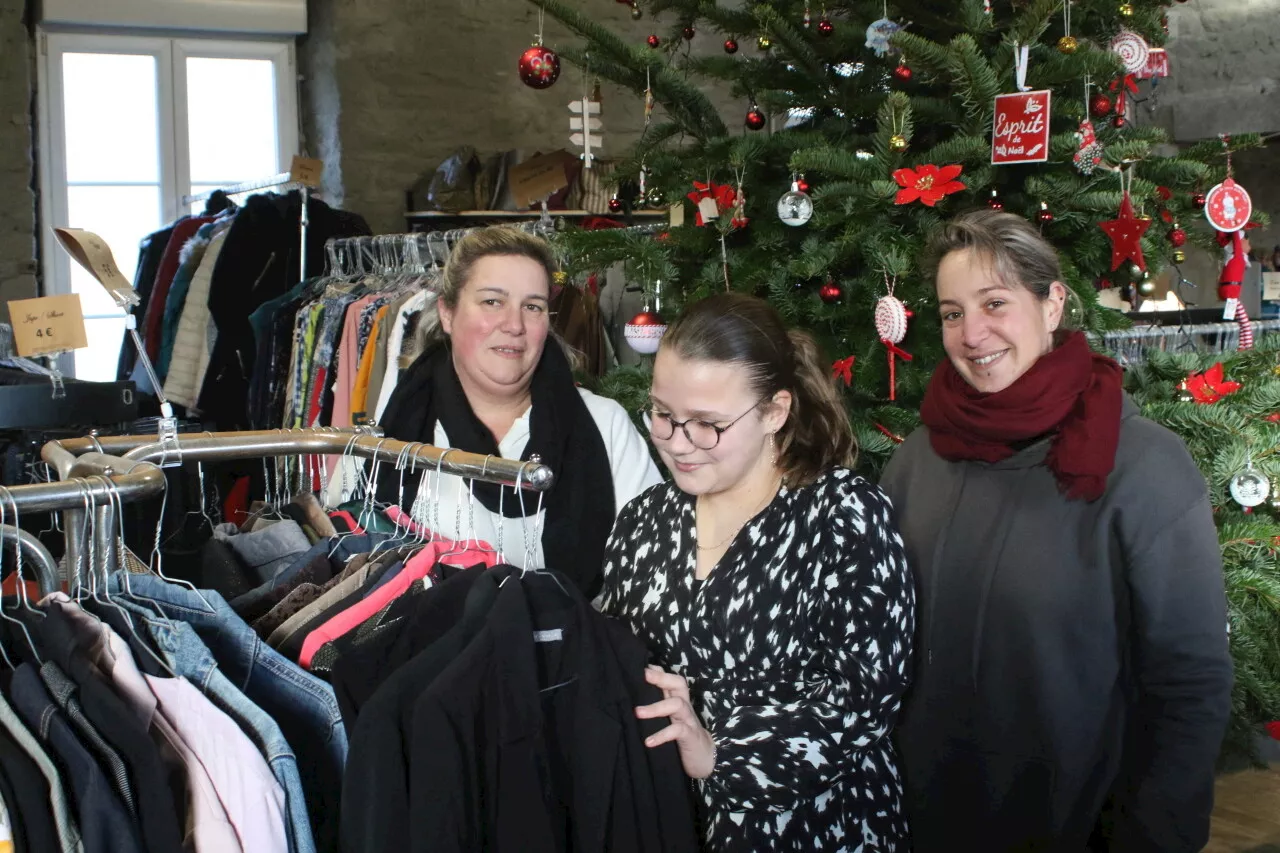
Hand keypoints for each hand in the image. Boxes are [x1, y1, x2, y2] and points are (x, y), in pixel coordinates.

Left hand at [636, 665, 715, 779]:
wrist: (704, 758)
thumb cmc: (682, 735)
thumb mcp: (669, 718)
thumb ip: (657, 705)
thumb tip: (634, 694)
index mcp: (679, 700)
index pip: (671, 679)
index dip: (657, 671)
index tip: (638, 667)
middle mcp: (684, 706)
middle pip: (678, 683)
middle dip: (661, 678)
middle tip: (642, 676)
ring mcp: (689, 720)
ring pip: (677, 704)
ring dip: (656, 707)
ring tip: (637, 712)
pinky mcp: (691, 736)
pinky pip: (678, 731)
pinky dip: (662, 735)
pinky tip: (648, 742)